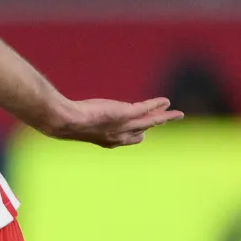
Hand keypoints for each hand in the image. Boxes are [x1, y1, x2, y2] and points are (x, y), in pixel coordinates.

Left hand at [40, 97, 182, 147]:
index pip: (127, 139)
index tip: (143, 133)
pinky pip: (146, 109)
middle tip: (164, 120)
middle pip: (142, 132)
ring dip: (164, 117)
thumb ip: (80, 123)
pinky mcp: (125, 114)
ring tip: (177, 114)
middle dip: (154, 127)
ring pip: (150, 122)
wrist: (64, 121)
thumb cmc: (65, 123)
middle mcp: (118, 136)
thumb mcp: (76, 125)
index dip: (136, 135)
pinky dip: (157, 105)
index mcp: (107, 140)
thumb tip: (66, 119)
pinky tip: (166, 101)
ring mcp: (123, 125)